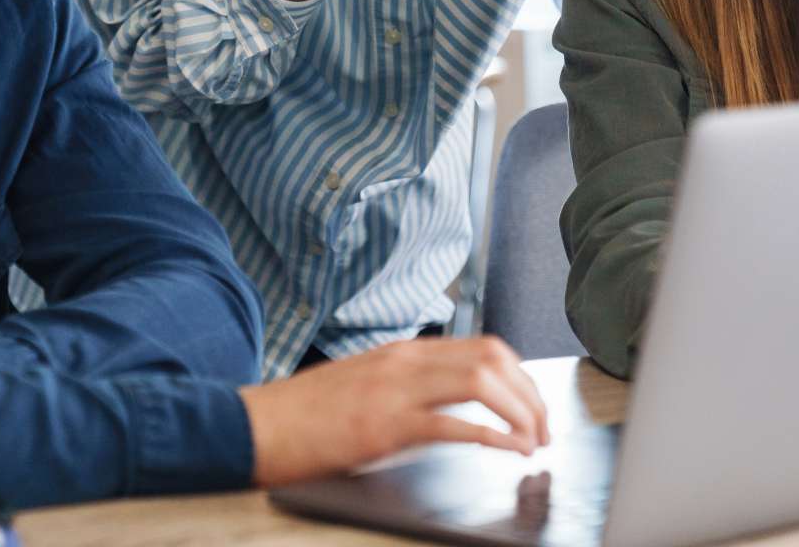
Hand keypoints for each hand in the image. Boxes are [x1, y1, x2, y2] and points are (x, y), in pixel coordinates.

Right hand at [238, 336, 549, 486]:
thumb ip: (405, 384)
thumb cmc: (304, 413)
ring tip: (532, 443)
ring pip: (481, 383)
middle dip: (531, 396)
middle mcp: (404, 361)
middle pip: (492, 359)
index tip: (534, 406)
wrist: (255, 424)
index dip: (520, 376)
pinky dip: (492, 438)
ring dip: (519, 415)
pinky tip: (507, 452)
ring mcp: (395, 390)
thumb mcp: (363, 383)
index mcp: (402, 351)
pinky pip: (453, 425)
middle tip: (544, 429)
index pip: (482, 347)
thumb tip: (448, 401)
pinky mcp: (384, 426)